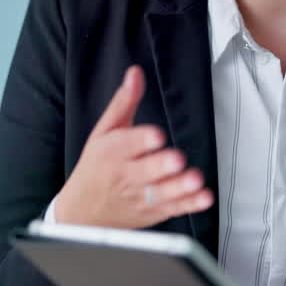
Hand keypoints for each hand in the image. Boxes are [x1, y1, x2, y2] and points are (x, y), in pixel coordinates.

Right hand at [54, 65, 213, 228]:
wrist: (83, 212)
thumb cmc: (96, 167)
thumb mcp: (104, 132)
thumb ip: (124, 102)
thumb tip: (135, 74)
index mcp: (112, 152)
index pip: (127, 145)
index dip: (142, 139)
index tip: (157, 135)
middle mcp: (126, 175)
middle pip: (146, 171)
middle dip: (162, 165)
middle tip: (177, 159)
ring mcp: (140, 196)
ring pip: (161, 193)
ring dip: (179, 187)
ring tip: (194, 180)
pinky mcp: (152, 211)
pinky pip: (173, 208)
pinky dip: (189, 205)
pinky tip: (203, 197)